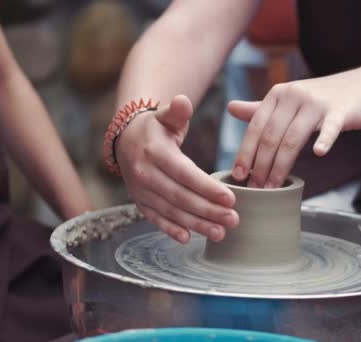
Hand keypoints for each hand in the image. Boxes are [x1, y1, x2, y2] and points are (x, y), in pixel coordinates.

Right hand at [115, 95, 238, 242]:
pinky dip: (171, 230)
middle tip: (234, 220)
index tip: (231, 198)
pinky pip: (156, 219)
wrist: (126, 140)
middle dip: (208, 211)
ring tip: (220, 233)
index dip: (208, 188)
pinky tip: (189, 238)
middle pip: (180, 197)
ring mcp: (140, 191)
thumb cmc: (156, 127)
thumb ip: (177, 111)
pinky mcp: (139, 202)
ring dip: (196, 224)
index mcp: (155, 153)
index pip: (185, 174)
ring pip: (171, 212)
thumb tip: (183, 101)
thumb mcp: (166, 115)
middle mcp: (144, 174)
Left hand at [229, 68, 360, 187]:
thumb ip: (261, 108)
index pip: (256, 127)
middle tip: (256, 188)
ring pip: (293, 138)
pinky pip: (330, 128)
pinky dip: (324, 140)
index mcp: (278, 94)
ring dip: (281, 166)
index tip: (237, 176)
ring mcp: (318, 102)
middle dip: (260, 165)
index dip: (245, 152)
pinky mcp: (341, 111)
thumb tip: (230, 108)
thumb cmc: (322, 100)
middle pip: (272, 136)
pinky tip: (319, 154)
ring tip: (274, 187)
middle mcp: (294, 95)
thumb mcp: (289, 101)